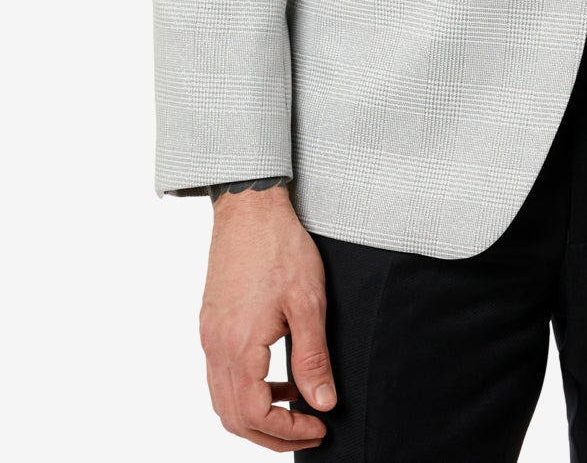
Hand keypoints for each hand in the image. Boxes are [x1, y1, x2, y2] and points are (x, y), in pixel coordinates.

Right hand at [198, 186, 336, 450]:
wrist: (250, 206)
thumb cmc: (280, 246)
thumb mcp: (308, 302)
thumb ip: (313, 358)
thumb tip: (323, 402)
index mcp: (239, 347)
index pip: (257, 415)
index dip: (289, 431)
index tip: (319, 428)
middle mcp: (216, 347)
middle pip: (234, 417)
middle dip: (272, 434)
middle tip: (309, 431)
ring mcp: (209, 336)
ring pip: (223, 400)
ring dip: (257, 415)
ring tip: (295, 408)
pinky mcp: (211, 324)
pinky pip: (221, 375)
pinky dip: (246, 390)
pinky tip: (276, 379)